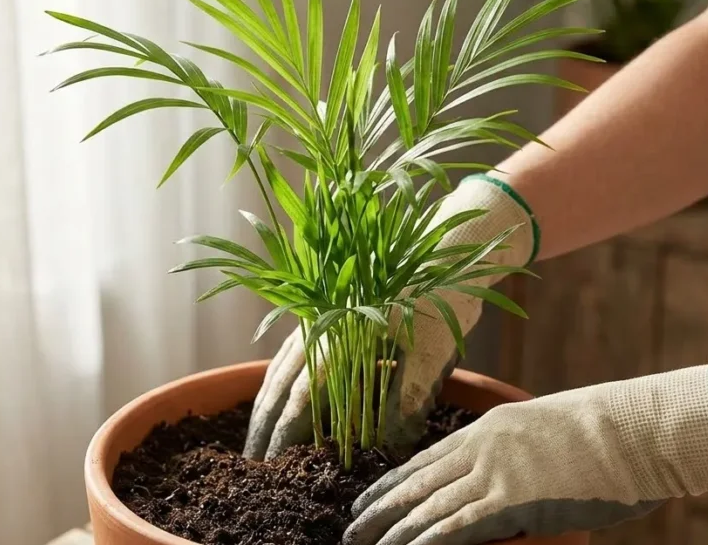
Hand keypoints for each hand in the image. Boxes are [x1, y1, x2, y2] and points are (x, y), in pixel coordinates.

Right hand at [243, 173, 537, 460]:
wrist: (454, 244)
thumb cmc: (446, 295)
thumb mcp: (433, 354)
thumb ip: (406, 400)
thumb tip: (390, 448)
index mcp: (340, 332)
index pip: (302, 394)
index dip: (285, 432)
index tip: (274, 464)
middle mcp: (321, 320)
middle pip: (280, 379)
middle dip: (264, 423)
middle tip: (253, 462)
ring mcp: (321, 311)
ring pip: (282, 363)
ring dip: (268, 401)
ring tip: (258, 437)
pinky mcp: (330, 309)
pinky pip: (295, 349)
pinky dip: (284, 378)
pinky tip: (282, 397)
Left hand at [344, 360, 707, 544]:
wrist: (635, 429)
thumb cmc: (608, 431)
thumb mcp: (549, 431)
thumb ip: (518, 454)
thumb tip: (510, 477)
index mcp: (488, 428)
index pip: (425, 459)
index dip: (391, 481)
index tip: (365, 498)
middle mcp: (481, 448)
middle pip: (416, 482)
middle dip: (379, 508)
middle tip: (349, 529)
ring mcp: (495, 473)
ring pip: (427, 505)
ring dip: (392, 530)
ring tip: (363, 544)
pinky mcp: (512, 500)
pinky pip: (457, 525)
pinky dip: (426, 540)